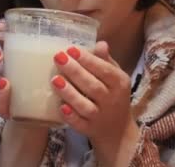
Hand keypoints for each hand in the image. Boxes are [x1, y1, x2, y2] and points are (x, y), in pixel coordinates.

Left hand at [51, 41, 139, 163]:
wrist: (118, 131)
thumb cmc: (113, 96)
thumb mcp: (115, 77)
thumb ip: (106, 61)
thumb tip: (100, 43)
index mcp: (120, 83)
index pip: (105, 70)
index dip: (88, 60)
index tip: (71, 49)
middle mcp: (112, 101)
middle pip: (93, 86)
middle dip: (75, 72)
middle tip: (58, 58)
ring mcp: (100, 117)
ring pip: (85, 106)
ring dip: (70, 93)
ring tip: (55, 79)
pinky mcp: (90, 130)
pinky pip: (79, 124)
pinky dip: (70, 117)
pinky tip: (60, 106)